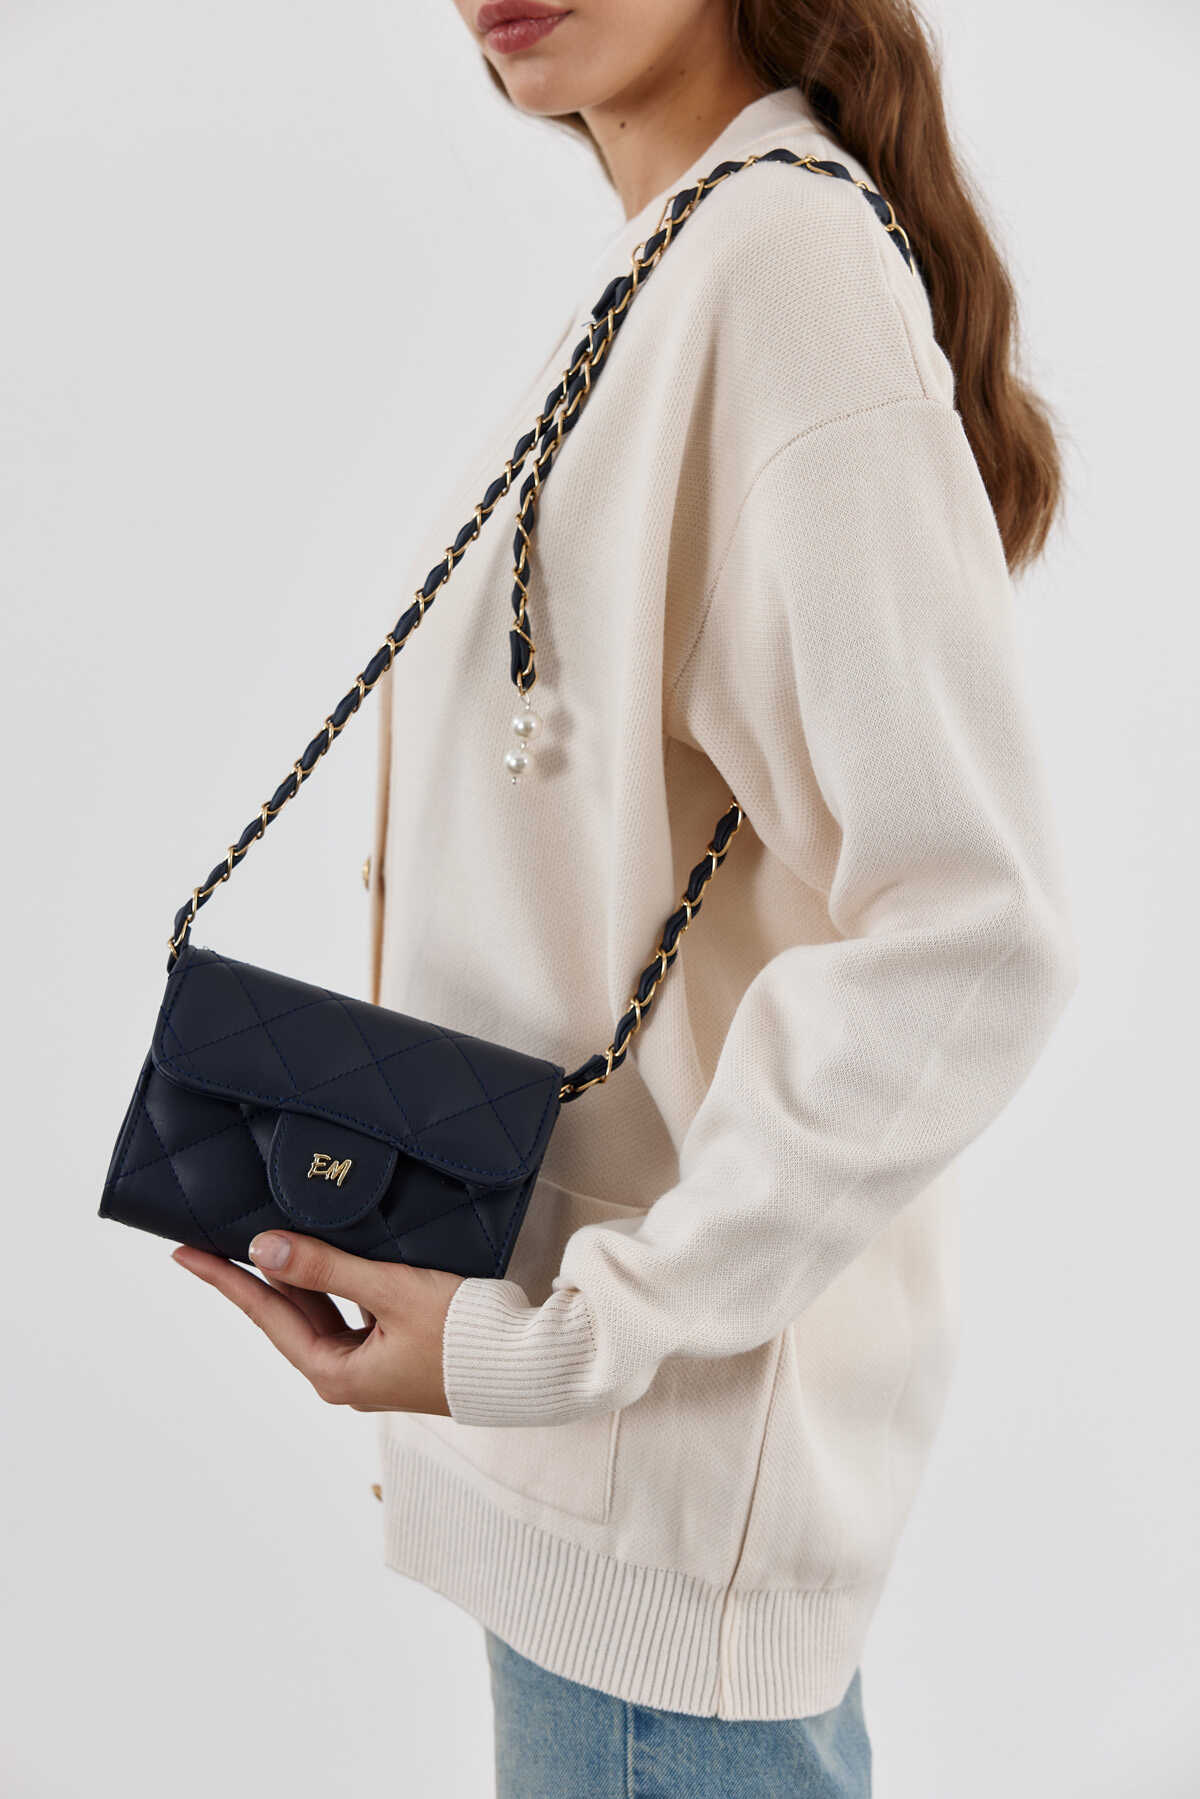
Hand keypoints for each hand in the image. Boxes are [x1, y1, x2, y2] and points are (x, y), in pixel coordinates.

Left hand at [171, 1232, 463, 1415]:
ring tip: (269, 1237)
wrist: (531, 1364)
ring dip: (299, 1275)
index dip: (225, 1280)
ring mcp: (374, 1365)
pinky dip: (337, 1281)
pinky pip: (352, 1310)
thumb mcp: (391, 1292)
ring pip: (322, 1311)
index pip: (266, 1315)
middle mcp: (349, 1375)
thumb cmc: (466, 1334)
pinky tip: (333, 1252)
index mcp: (337, 1373)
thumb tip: (264, 1248)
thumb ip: (327, 1268)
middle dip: (257, 1274)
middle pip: (289, 1314)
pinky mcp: (399, 1350)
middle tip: (218, 1236)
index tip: (185, 1253)